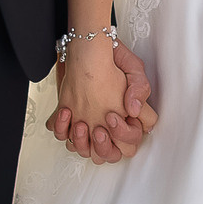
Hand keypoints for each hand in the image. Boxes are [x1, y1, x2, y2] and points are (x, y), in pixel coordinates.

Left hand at [47, 40, 158, 161]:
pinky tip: (65, 112)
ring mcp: (90, 125)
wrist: (84, 48)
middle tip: (98, 129)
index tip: (112, 116)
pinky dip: (62, 129)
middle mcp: (109, 125)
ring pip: (88, 152)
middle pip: (112, 155)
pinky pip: (65, 138)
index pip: (133, 140)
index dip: (125, 134)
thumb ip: (140, 88)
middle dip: (104, 146)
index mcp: (128, 117)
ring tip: (81, 124)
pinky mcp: (71, 121)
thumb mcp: (133, 67)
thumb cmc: (111, 58)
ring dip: (83, 143)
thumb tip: (134, 110)